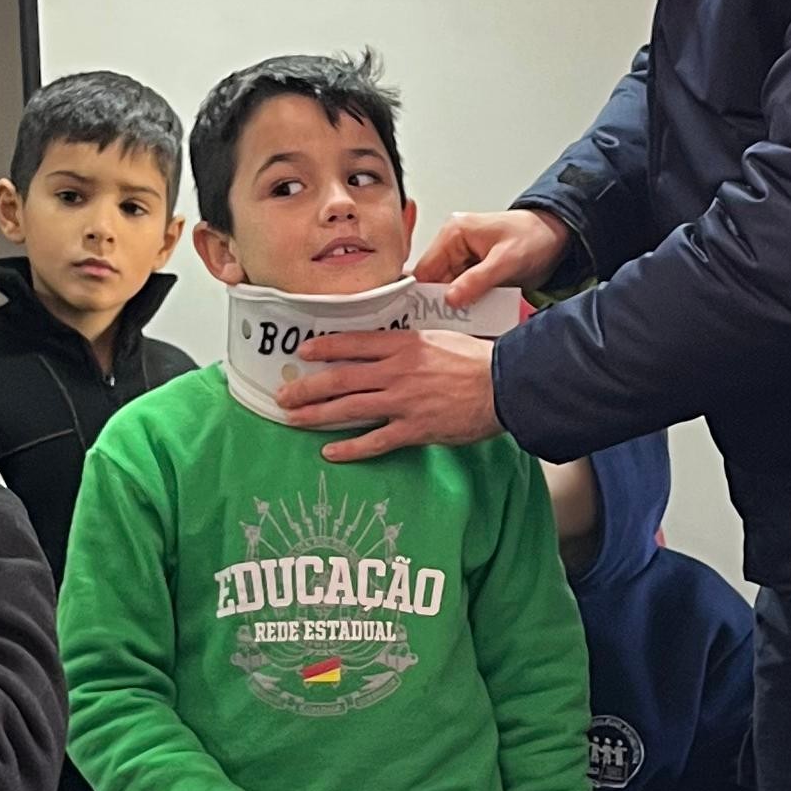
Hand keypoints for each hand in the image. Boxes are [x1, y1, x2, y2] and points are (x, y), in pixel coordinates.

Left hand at [281, 328, 501, 462]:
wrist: (506, 386)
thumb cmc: (480, 360)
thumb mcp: (441, 337)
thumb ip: (412, 343)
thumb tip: (391, 346)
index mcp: (404, 344)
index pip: (353, 343)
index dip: (323, 347)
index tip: (302, 351)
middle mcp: (397, 371)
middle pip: (340, 378)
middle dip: (307, 387)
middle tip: (284, 395)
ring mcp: (403, 402)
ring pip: (348, 409)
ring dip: (316, 415)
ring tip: (293, 420)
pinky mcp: (414, 429)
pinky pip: (374, 441)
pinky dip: (349, 448)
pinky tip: (329, 453)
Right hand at [412, 206, 570, 307]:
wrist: (556, 237)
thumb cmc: (534, 237)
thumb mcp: (506, 260)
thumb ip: (477, 280)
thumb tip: (450, 299)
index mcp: (454, 232)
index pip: (425, 268)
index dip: (424, 293)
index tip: (430, 315)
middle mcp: (454, 244)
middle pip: (434, 282)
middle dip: (443, 303)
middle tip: (451, 323)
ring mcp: (464, 259)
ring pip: (448, 290)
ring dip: (457, 306)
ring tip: (466, 321)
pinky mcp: (474, 271)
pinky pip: (463, 292)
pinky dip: (469, 305)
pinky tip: (476, 315)